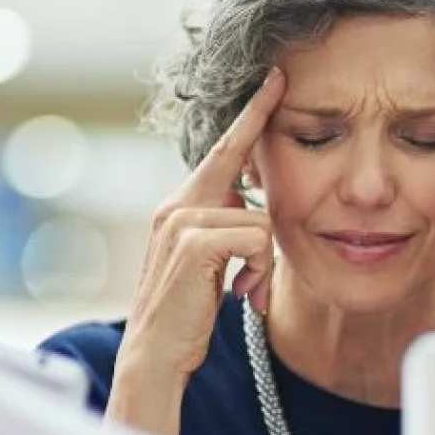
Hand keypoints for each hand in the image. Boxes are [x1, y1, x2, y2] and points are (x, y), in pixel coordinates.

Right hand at [119, 67, 284, 383]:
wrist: (155, 355)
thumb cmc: (187, 316)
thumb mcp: (208, 265)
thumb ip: (224, 229)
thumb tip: (253, 209)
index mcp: (180, 206)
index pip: (223, 149)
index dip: (252, 113)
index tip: (278, 79)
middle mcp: (175, 204)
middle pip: (240, 166)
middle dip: (262, 181)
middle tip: (265, 184)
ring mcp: (180, 219)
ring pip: (260, 220)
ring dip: (263, 263)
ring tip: (244, 292)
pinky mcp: (194, 241)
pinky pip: (256, 239)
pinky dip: (258, 270)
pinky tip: (240, 296)